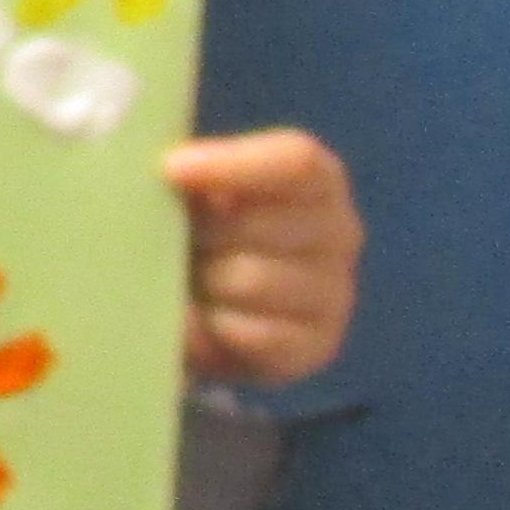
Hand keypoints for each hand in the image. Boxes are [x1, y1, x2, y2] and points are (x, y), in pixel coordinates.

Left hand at [167, 127, 360, 388]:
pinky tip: (206, 318)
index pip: (297, 161)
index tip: (172, 169)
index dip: (234, 164)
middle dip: (200, 233)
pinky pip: (251, 333)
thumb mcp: (194, 190)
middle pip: (258, 224)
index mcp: (316, 180)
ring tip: (191, 280)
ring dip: (203, 282)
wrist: (206, 311)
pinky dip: (212, 328)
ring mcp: (334, 294)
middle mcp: (339, 233)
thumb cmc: (198, 231)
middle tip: (179, 241)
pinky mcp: (314, 347)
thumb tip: (171, 169)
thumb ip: (191, 173)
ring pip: (248, 280)